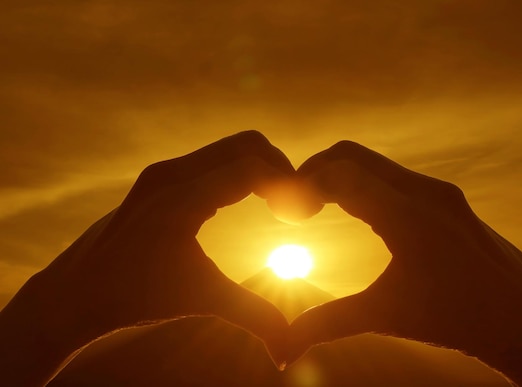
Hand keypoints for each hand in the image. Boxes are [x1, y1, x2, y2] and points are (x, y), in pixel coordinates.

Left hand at [0, 131, 291, 384]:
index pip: (251, 167)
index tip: (307, 209)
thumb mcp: (200, 302)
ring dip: (259, 168)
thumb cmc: (134, 299)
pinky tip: (248, 200)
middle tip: (296, 204)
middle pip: (246, 146)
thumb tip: (287, 354)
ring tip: (278, 204)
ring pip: (229, 149)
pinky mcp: (159, 178)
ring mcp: (162, 173)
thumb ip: (250, 317)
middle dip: (279, 168)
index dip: (288, 183)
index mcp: (181, 200)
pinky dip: (239, 171)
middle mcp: (170, 175)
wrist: (76, 293)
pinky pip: (213, 159)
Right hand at [288, 141, 521, 385]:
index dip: (300, 184)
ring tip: (314, 205)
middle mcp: (425, 192)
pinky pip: (393, 175)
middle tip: (290, 203)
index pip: (340, 174)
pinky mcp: (448, 199)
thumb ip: (329, 323)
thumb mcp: (388, 317)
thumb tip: (281, 348)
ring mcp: (440, 192)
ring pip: (374, 162)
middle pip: (352, 154)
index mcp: (408, 217)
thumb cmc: (460, 320)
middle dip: (314, 170)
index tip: (278, 207)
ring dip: (340, 174)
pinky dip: (364, 182)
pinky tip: (354, 210)